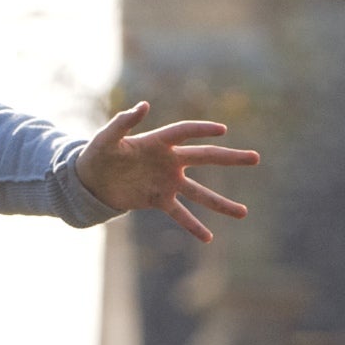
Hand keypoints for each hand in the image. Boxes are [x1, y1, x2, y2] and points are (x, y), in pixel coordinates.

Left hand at [75, 100, 256, 242]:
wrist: (90, 180)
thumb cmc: (97, 154)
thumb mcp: (105, 138)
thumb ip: (123, 122)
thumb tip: (143, 105)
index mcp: (158, 141)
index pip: (185, 132)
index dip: (202, 130)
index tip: (221, 131)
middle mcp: (169, 161)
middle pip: (205, 158)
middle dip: (230, 158)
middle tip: (255, 158)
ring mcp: (167, 182)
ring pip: (199, 193)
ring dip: (221, 203)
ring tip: (243, 213)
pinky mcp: (159, 200)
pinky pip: (180, 215)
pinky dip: (193, 226)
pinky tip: (209, 238)